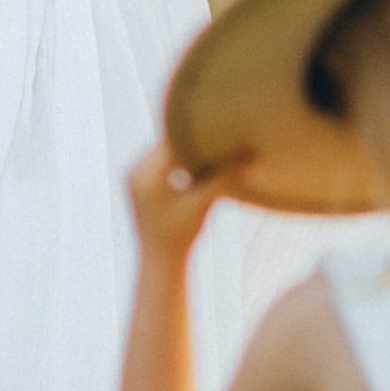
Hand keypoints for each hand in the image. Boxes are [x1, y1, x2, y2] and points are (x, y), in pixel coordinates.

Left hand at [128, 140, 244, 256]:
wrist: (161, 261)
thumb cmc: (181, 237)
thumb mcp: (202, 205)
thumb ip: (223, 180)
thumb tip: (253, 160)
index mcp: (146, 175)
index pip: (175, 142)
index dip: (200, 135)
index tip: (223, 129)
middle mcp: (136, 171)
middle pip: (169, 144)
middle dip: (195, 141)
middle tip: (222, 133)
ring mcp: (137, 176)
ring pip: (167, 151)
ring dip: (188, 149)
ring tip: (214, 145)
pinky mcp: (142, 182)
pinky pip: (163, 160)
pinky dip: (181, 159)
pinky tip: (201, 160)